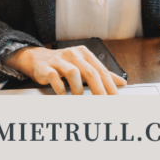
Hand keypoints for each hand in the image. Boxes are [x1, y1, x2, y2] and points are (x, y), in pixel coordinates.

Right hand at [2, 45, 127, 95]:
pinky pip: (55, 78)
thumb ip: (102, 74)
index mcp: (85, 53)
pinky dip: (61, 89)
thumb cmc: (64, 64)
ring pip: (74, 73)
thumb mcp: (84, 65)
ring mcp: (59, 59)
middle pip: (90, 72)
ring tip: (80, 101)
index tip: (115, 100)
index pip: (101, 71)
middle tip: (104, 105)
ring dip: (78, 91)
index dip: (110, 86)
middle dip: (99, 91)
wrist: (38, 58)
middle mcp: (73, 54)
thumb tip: (122, 83)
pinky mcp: (47, 67)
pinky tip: (64, 97)